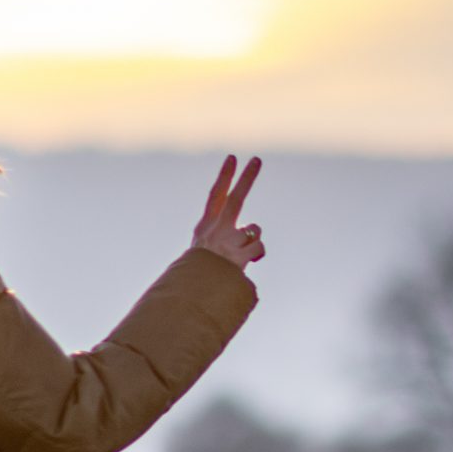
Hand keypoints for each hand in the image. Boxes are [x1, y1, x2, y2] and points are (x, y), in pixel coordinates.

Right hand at [191, 154, 265, 272]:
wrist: (193, 293)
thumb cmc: (203, 272)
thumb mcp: (207, 249)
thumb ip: (230, 234)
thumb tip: (254, 228)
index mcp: (205, 226)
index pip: (215, 195)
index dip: (225, 176)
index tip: (232, 158)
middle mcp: (215, 230)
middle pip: (236, 199)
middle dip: (247, 178)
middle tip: (257, 159)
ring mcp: (227, 242)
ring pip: (254, 231)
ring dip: (252, 241)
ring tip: (238, 256)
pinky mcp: (238, 256)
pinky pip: (259, 248)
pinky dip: (257, 254)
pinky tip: (245, 264)